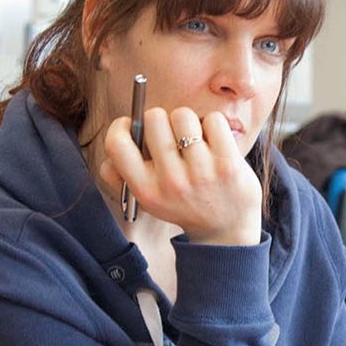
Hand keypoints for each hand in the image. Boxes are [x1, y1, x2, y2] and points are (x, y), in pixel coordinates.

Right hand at [100, 107, 261, 244]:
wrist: (228, 230)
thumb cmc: (183, 203)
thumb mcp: (148, 199)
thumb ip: (121, 173)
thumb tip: (118, 137)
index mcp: (146, 190)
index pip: (117, 144)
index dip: (121, 126)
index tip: (130, 124)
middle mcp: (172, 182)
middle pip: (154, 118)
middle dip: (161, 119)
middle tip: (170, 134)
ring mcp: (201, 172)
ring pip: (183, 115)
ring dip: (188, 121)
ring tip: (194, 137)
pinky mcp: (228, 163)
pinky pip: (213, 119)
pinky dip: (212, 124)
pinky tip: (214, 140)